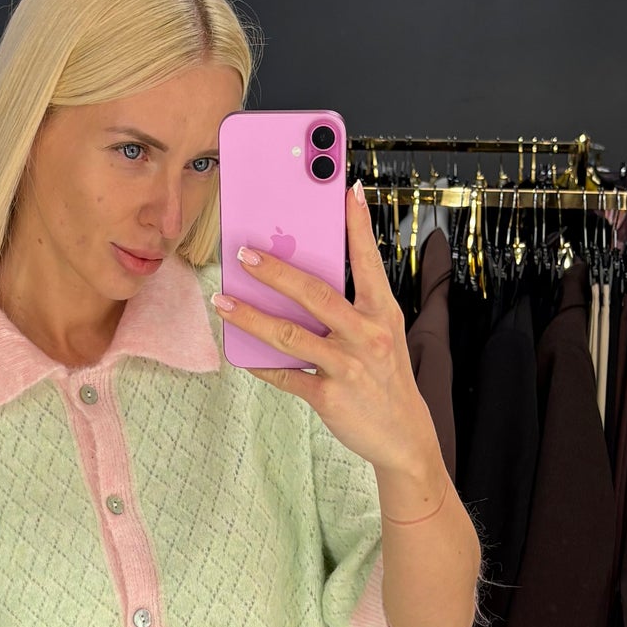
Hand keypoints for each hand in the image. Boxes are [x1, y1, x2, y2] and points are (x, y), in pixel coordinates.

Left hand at [215, 182, 446, 505]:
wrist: (404, 436)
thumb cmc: (386, 377)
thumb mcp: (383, 334)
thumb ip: (354, 306)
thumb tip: (306, 277)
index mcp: (382, 313)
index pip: (368, 261)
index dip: (357, 225)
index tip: (345, 190)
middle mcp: (367, 335)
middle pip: (315, 294)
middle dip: (276, 271)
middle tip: (244, 251)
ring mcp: (347, 366)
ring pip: (290, 335)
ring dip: (251, 316)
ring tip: (223, 300)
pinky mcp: (329, 397)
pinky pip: (286, 376)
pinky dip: (261, 365)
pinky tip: (240, 352)